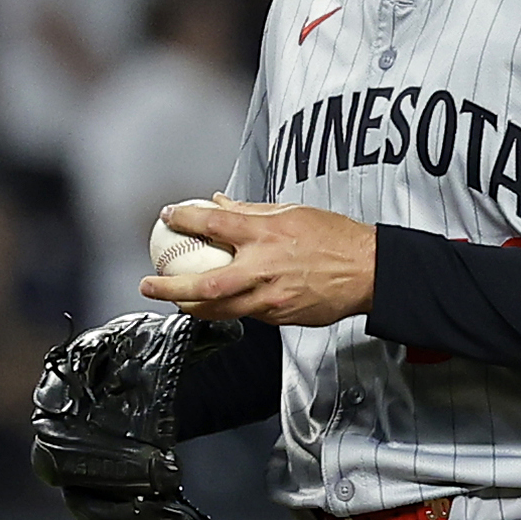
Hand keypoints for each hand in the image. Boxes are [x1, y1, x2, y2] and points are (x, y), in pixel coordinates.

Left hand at [140, 199, 377, 326]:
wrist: (371, 271)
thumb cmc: (336, 238)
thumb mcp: (292, 213)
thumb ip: (251, 211)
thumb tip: (218, 203)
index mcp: (265, 234)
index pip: (212, 224)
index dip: (183, 219)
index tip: (168, 217)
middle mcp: (264, 268)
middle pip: (204, 285)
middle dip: (170, 288)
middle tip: (149, 284)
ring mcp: (272, 297)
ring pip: (220, 310)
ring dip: (192, 308)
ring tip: (176, 302)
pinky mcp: (282, 316)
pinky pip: (247, 314)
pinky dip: (228, 309)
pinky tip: (219, 304)